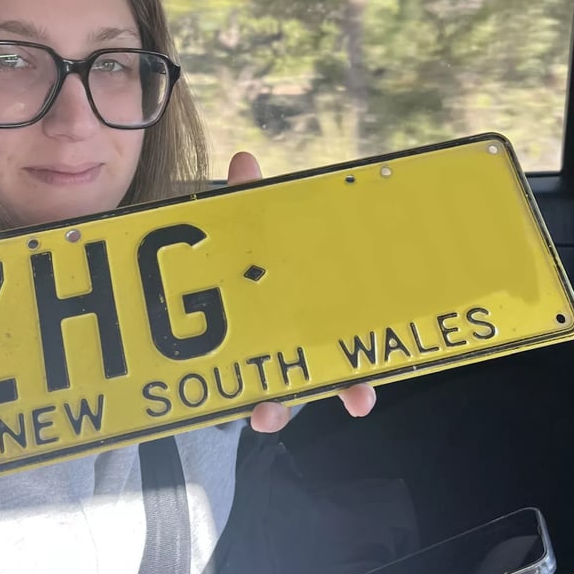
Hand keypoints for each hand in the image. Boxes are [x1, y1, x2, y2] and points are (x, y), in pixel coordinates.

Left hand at [225, 151, 377, 433]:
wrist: (195, 297)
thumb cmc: (239, 267)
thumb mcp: (244, 236)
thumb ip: (246, 204)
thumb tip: (242, 159)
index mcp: (309, 310)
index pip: (347, 333)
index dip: (368, 357)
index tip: (378, 378)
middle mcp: (298, 344)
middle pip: (333, 374)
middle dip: (350, 390)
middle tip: (359, 400)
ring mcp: (266, 367)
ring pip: (286, 398)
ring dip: (282, 411)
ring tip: (267, 414)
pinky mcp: (233, 380)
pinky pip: (243, 399)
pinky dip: (247, 408)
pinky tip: (244, 412)